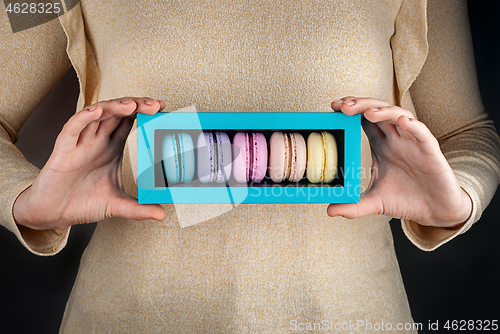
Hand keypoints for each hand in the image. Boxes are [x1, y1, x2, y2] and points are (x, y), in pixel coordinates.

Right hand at [13, 97, 166, 229]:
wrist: (53, 213)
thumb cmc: (82, 202)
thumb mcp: (117, 205)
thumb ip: (139, 208)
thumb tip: (162, 215)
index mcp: (111, 147)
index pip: (129, 121)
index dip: (144, 112)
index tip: (162, 108)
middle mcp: (97, 140)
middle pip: (117, 113)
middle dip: (136, 105)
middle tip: (154, 105)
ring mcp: (81, 143)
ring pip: (97, 115)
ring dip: (114, 107)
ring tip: (132, 105)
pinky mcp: (63, 150)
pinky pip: (72, 128)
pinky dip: (83, 118)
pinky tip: (97, 112)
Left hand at [327, 97, 471, 228]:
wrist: (437, 211)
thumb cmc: (407, 200)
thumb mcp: (375, 203)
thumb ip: (353, 206)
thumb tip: (329, 211)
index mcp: (381, 146)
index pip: (363, 120)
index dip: (350, 111)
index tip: (334, 107)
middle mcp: (395, 140)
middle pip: (378, 112)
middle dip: (361, 105)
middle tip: (343, 106)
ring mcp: (412, 143)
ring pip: (398, 116)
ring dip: (383, 111)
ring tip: (367, 113)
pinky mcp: (430, 151)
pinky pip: (422, 133)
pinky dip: (413, 126)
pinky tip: (402, 122)